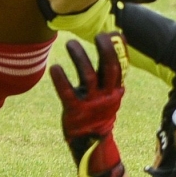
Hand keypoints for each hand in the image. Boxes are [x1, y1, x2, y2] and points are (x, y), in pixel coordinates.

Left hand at [49, 34, 126, 176]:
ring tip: (70, 43)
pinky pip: (67, 93)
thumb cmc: (98, 111)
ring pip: (88, 76)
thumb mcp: (108, 95)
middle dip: (106, 49)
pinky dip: (61, 79)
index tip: (113, 33)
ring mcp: (91, 103)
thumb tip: (110, 55)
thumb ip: (108, 76)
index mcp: (115, 90)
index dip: (118, 49)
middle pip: (110, 68)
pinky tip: (55, 67)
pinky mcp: (75, 111)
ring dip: (80, 57)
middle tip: (99, 35)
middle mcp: (106, 95)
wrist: (91, 143)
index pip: (120, 65)